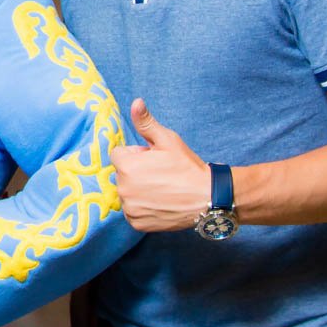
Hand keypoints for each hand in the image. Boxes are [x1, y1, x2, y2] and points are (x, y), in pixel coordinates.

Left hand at [108, 98, 209, 231]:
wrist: (208, 198)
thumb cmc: (187, 167)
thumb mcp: (168, 140)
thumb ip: (146, 122)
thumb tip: (136, 102)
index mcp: (126, 165)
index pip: (119, 154)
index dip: (137, 154)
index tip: (153, 159)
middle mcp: (123, 188)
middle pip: (122, 174)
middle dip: (136, 172)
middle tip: (161, 175)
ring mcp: (130, 207)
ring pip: (128, 193)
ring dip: (139, 190)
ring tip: (163, 189)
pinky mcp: (137, 223)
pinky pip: (133, 211)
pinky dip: (143, 208)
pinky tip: (160, 203)